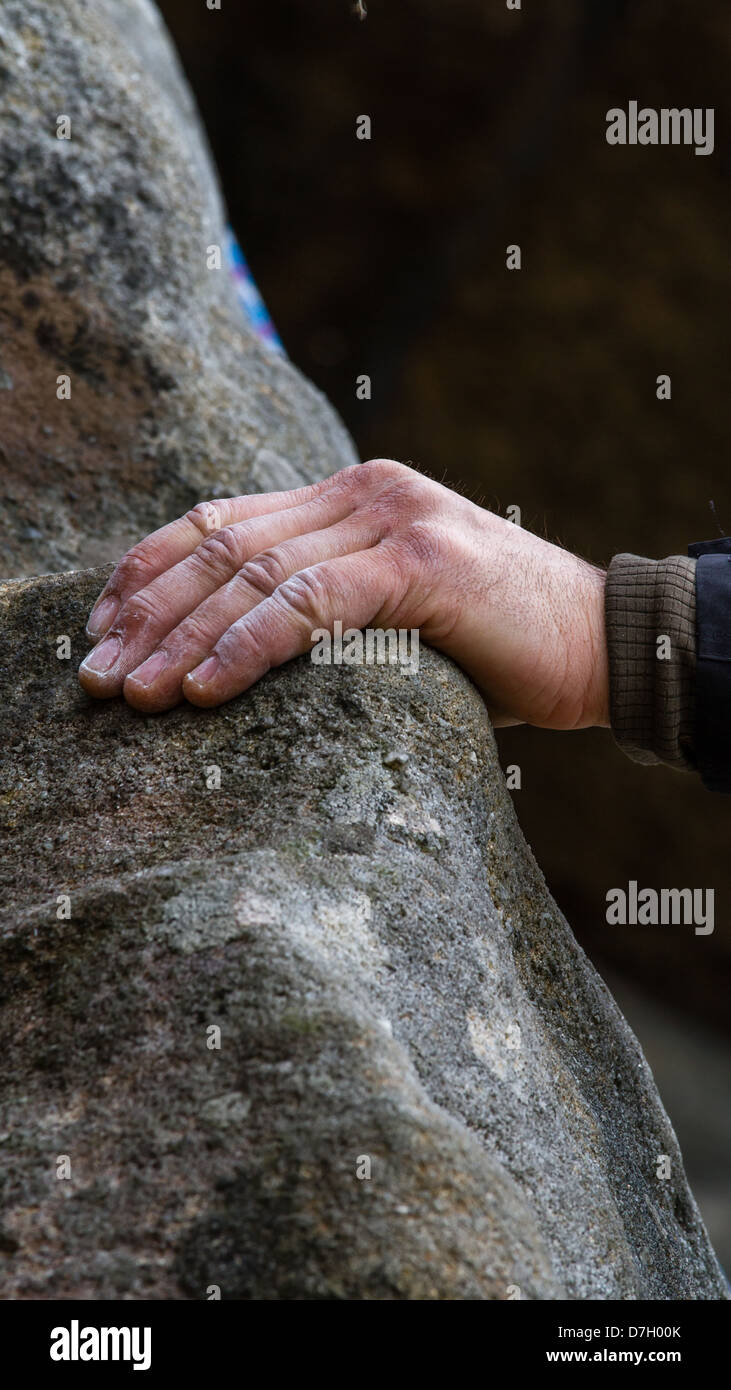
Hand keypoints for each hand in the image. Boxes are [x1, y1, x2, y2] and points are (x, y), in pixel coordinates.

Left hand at [78, 458, 609, 729]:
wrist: (602, 643)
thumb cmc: (493, 646)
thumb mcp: (390, 615)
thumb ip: (323, 606)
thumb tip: (228, 649)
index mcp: (348, 498)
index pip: (219, 522)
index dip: (145, 574)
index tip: (97, 633)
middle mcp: (362, 491)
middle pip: (220, 543)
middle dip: (145, 615)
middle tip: (96, 679)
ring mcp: (392, 518)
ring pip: (255, 571)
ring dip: (181, 638)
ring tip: (134, 696)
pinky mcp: (421, 562)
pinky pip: (310, 601)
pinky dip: (248, 645)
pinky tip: (204, 690)